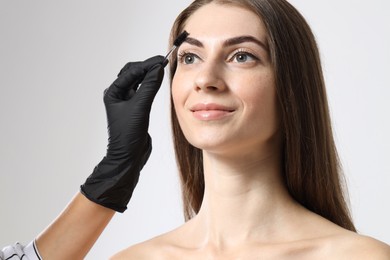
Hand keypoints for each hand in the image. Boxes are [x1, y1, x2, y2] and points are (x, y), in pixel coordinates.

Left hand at [81, 55, 164, 211]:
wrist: (129, 156)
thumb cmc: (128, 135)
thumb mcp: (140, 108)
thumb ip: (149, 87)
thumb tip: (158, 69)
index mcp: (113, 93)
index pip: (131, 72)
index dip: (147, 64)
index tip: (161, 60)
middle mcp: (118, 95)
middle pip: (132, 73)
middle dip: (147, 67)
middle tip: (162, 63)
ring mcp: (126, 102)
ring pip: (138, 82)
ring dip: (148, 75)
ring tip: (161, 70)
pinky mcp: (135, 109)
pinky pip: (143, 91)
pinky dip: (150, 85)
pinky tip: (158, 83)